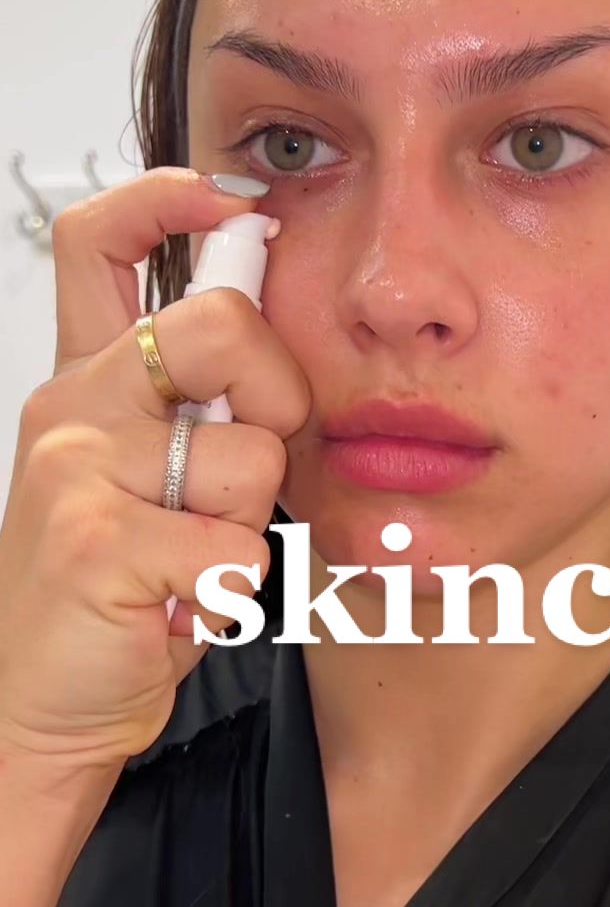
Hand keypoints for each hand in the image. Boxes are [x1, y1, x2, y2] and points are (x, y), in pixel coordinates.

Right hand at [0, 167, 309, 772]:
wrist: (36, 706)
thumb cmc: (108, 597)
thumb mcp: (148, 477)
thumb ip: (195, 405)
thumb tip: (267, 332)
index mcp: (88, 382)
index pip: (103, 241)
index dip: (169, 199)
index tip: (226, 203)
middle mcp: (75, 407)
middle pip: (222, 326)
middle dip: (276, 397)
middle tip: (242, 471)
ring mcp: (77, 470)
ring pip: (249, 457)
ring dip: (247, 524)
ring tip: (189, 559)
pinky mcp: (96, 542)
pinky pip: (235, 548)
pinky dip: (229, 592)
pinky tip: (178, 605)